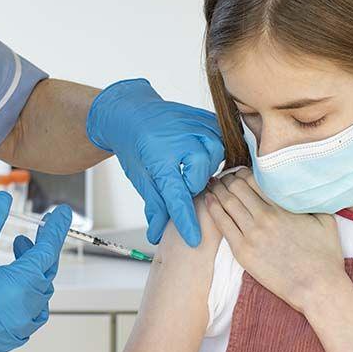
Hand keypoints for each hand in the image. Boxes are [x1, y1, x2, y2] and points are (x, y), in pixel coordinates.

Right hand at [0, 192, 71, 351]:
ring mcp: (19, 328)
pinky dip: (27, 299)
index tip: (63, 214)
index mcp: (20, 286)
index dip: (56, 229)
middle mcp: (25, 310)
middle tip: (24, 238)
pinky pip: (30, 316)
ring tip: (15, 258)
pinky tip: (10, 287)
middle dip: (38, 252)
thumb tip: (4, 199)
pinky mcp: (9, 340)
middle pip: (45, 273)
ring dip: (32, 275)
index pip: (48, 250)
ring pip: (40, 296)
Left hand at [87, 79, 224, 246]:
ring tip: (187, 162)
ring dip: (202, 167)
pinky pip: (221, 140)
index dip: (186, 221)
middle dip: (190, 185)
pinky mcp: (205, 119)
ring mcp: (196, 127)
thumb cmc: (134, 144)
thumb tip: (157, 234)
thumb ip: (154, 205)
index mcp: (160, 158)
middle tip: (177, 177)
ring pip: (215, 159)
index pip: (178, 198)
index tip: (195, 239)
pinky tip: (199, 150)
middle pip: (201, 179)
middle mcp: (182, 141)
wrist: (131, 111)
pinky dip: (212, 149)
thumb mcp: (139, 177)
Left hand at [205, 168, 347, 313]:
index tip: (240, 173)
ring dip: (218, 191)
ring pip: (227, 203)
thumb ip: (311, 200)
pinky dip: (213, 210)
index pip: (254, 179)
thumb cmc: (325, 256)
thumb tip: (304, 187)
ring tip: (212, 186)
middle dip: (228, 180)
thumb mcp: (325, 219)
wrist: (317, 287)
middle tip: (224, 179)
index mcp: (283, 207)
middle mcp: (265, 217)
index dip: (243, 173)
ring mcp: (252, 235)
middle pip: (237, 188)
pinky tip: (208, 201)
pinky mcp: (243, 253)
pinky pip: (222, 225)